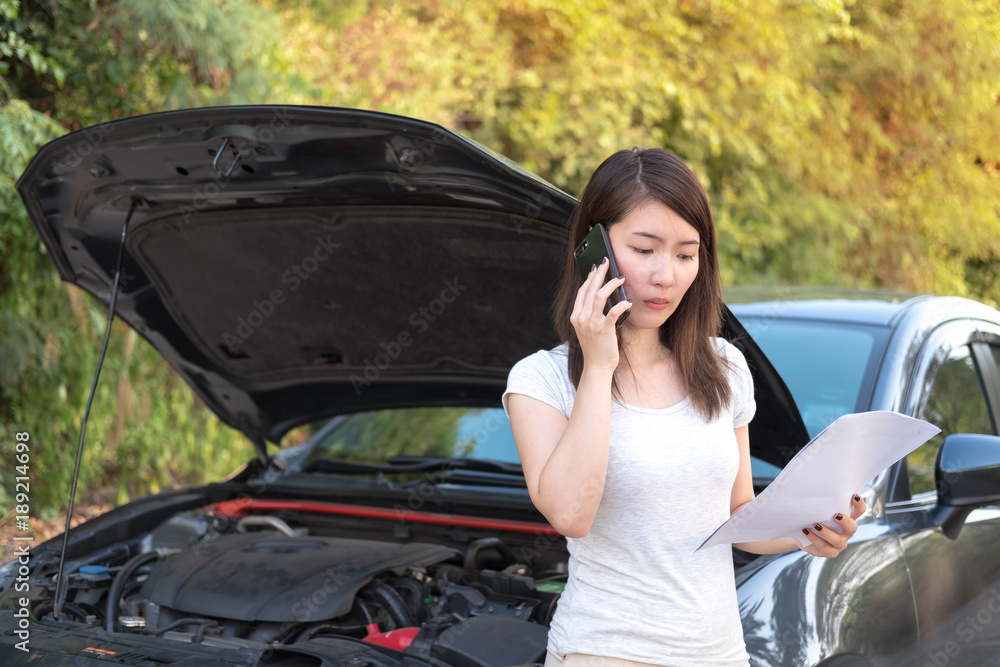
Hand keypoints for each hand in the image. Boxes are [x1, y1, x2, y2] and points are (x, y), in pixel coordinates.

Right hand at [570, 258, 630, 372]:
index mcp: (576, 316)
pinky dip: (621, 305)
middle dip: (599, 274)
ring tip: (620, 278)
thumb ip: (591, 314)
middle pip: (589, 289)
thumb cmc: (596, 347)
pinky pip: (613, 312)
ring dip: (611, 284)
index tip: (595, 268)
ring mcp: (591, 324)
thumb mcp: (588, 328)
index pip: (582, 292)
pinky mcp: (603, 330)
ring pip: (599, 296)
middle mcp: (581, 318)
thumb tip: (602, 296)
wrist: (596, 367)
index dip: (589, 278)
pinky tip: (628, 302)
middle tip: (607, 262)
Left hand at [799, 493, 866, 557]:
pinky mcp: (830, 552)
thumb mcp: (819, 510)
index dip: (859, 504)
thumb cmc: (814, 517)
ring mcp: (840, 543)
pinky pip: (824, 547)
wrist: (803, 533)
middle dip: (845, 522)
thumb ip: (822, 503)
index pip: (858, 511)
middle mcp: (846, 532)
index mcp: (847, 519)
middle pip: (852, 527)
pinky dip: (814, 539)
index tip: (855, 495)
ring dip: (826, 532)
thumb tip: (814, 489)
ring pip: (837, 540)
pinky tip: (806, 531)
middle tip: (836, 515)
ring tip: (815, 525)